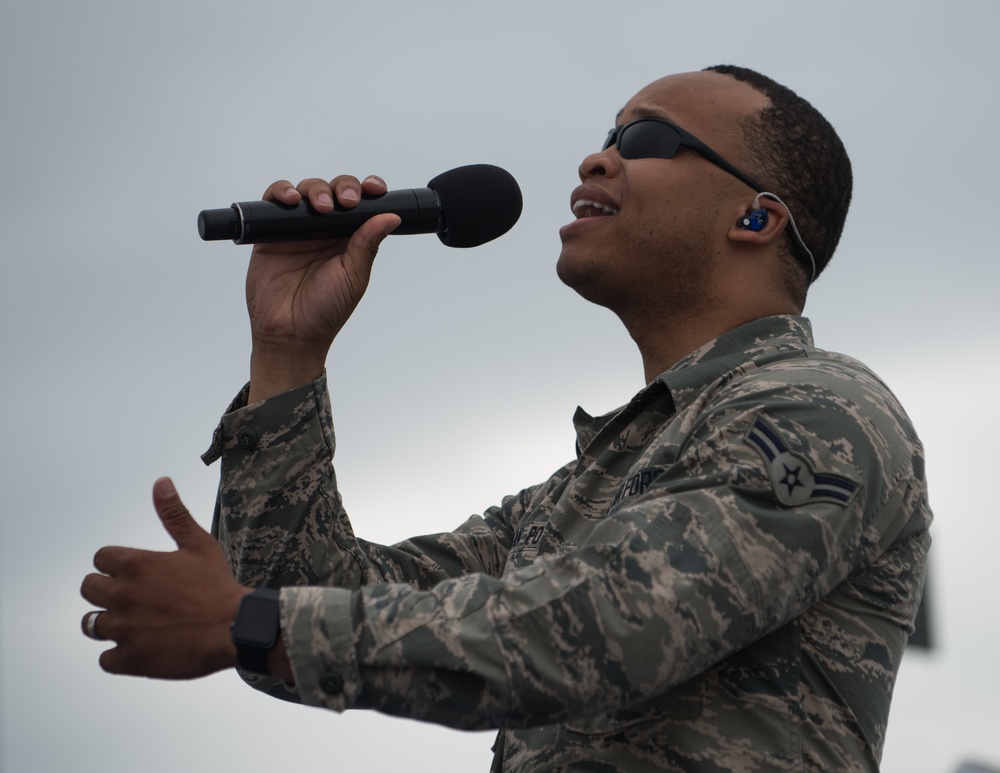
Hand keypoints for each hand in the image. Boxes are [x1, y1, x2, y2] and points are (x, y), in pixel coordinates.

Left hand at [80, 478, 249, 678]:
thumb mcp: (199, 544)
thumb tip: (161, 482)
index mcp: (134, 564)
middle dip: (106, 591)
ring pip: (90, 624)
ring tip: (134, 622)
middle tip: (134, 596)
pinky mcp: (129, 659)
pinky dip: (118, 655)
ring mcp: (123, 629)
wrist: (235, 628)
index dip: (117, 564)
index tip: (137, 573)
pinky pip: (105, 659)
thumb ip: (174, 514)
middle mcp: (121, 595)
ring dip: (108, 622)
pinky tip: (141, 647)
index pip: (99, 558)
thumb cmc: (218, 585)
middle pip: (88, 589)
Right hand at [245, 174, 400, 401]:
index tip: (375, 189)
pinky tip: (291, 201)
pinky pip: (273, 202)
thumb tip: (391, 216)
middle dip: (342, 187)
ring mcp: (297, 228)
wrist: (290, 333)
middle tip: (345, 202)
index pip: (361, 204)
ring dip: (315, 189)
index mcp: (350, 238)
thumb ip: (368, 244)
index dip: (368, 190)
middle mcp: (324, 230)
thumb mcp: (354, 277)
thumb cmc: (325, 311)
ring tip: (320, 206)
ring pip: (306, 190)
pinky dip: (281, 193)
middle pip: (334, 190)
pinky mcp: (270, 232)